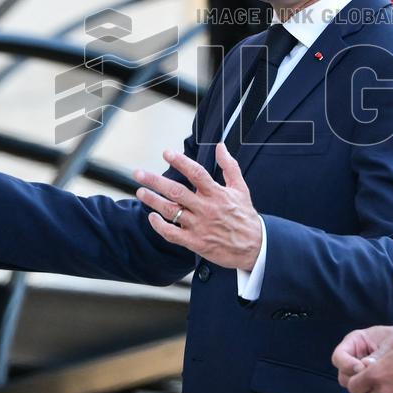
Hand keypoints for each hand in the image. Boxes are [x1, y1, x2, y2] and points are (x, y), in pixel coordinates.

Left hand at [134, 143, 261, 269]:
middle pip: (176, 192)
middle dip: (155, 181)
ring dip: (153, 201)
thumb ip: (229, 166)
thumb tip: (221, 146)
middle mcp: (206, 208)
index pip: (196, 173)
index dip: (181, 162)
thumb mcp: (241, 188)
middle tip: (139, 173)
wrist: (253, 246)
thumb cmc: (245, 216)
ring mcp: (199, 226)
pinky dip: (160, 226)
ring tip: (140, 192)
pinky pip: (172, 234)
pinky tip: (152, 217)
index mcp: (217, 193)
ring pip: (171, 211)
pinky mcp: (195, 242)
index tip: (166, 153)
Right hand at [333, 325, 392, 386]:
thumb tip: (366, 366)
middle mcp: (353, 357)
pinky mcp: (368, 381)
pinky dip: (371, 392)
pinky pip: (363, 391)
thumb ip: (379, 354)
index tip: (361, 368)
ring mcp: (360, 371)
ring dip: (363, 387)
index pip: (339, 356)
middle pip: (343, 374)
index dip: (346, 364)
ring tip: (380, 384)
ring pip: (352, 385)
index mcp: (355, 341)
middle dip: (355, 379)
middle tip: (372, 379)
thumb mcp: (392, 342)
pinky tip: (383, 388)